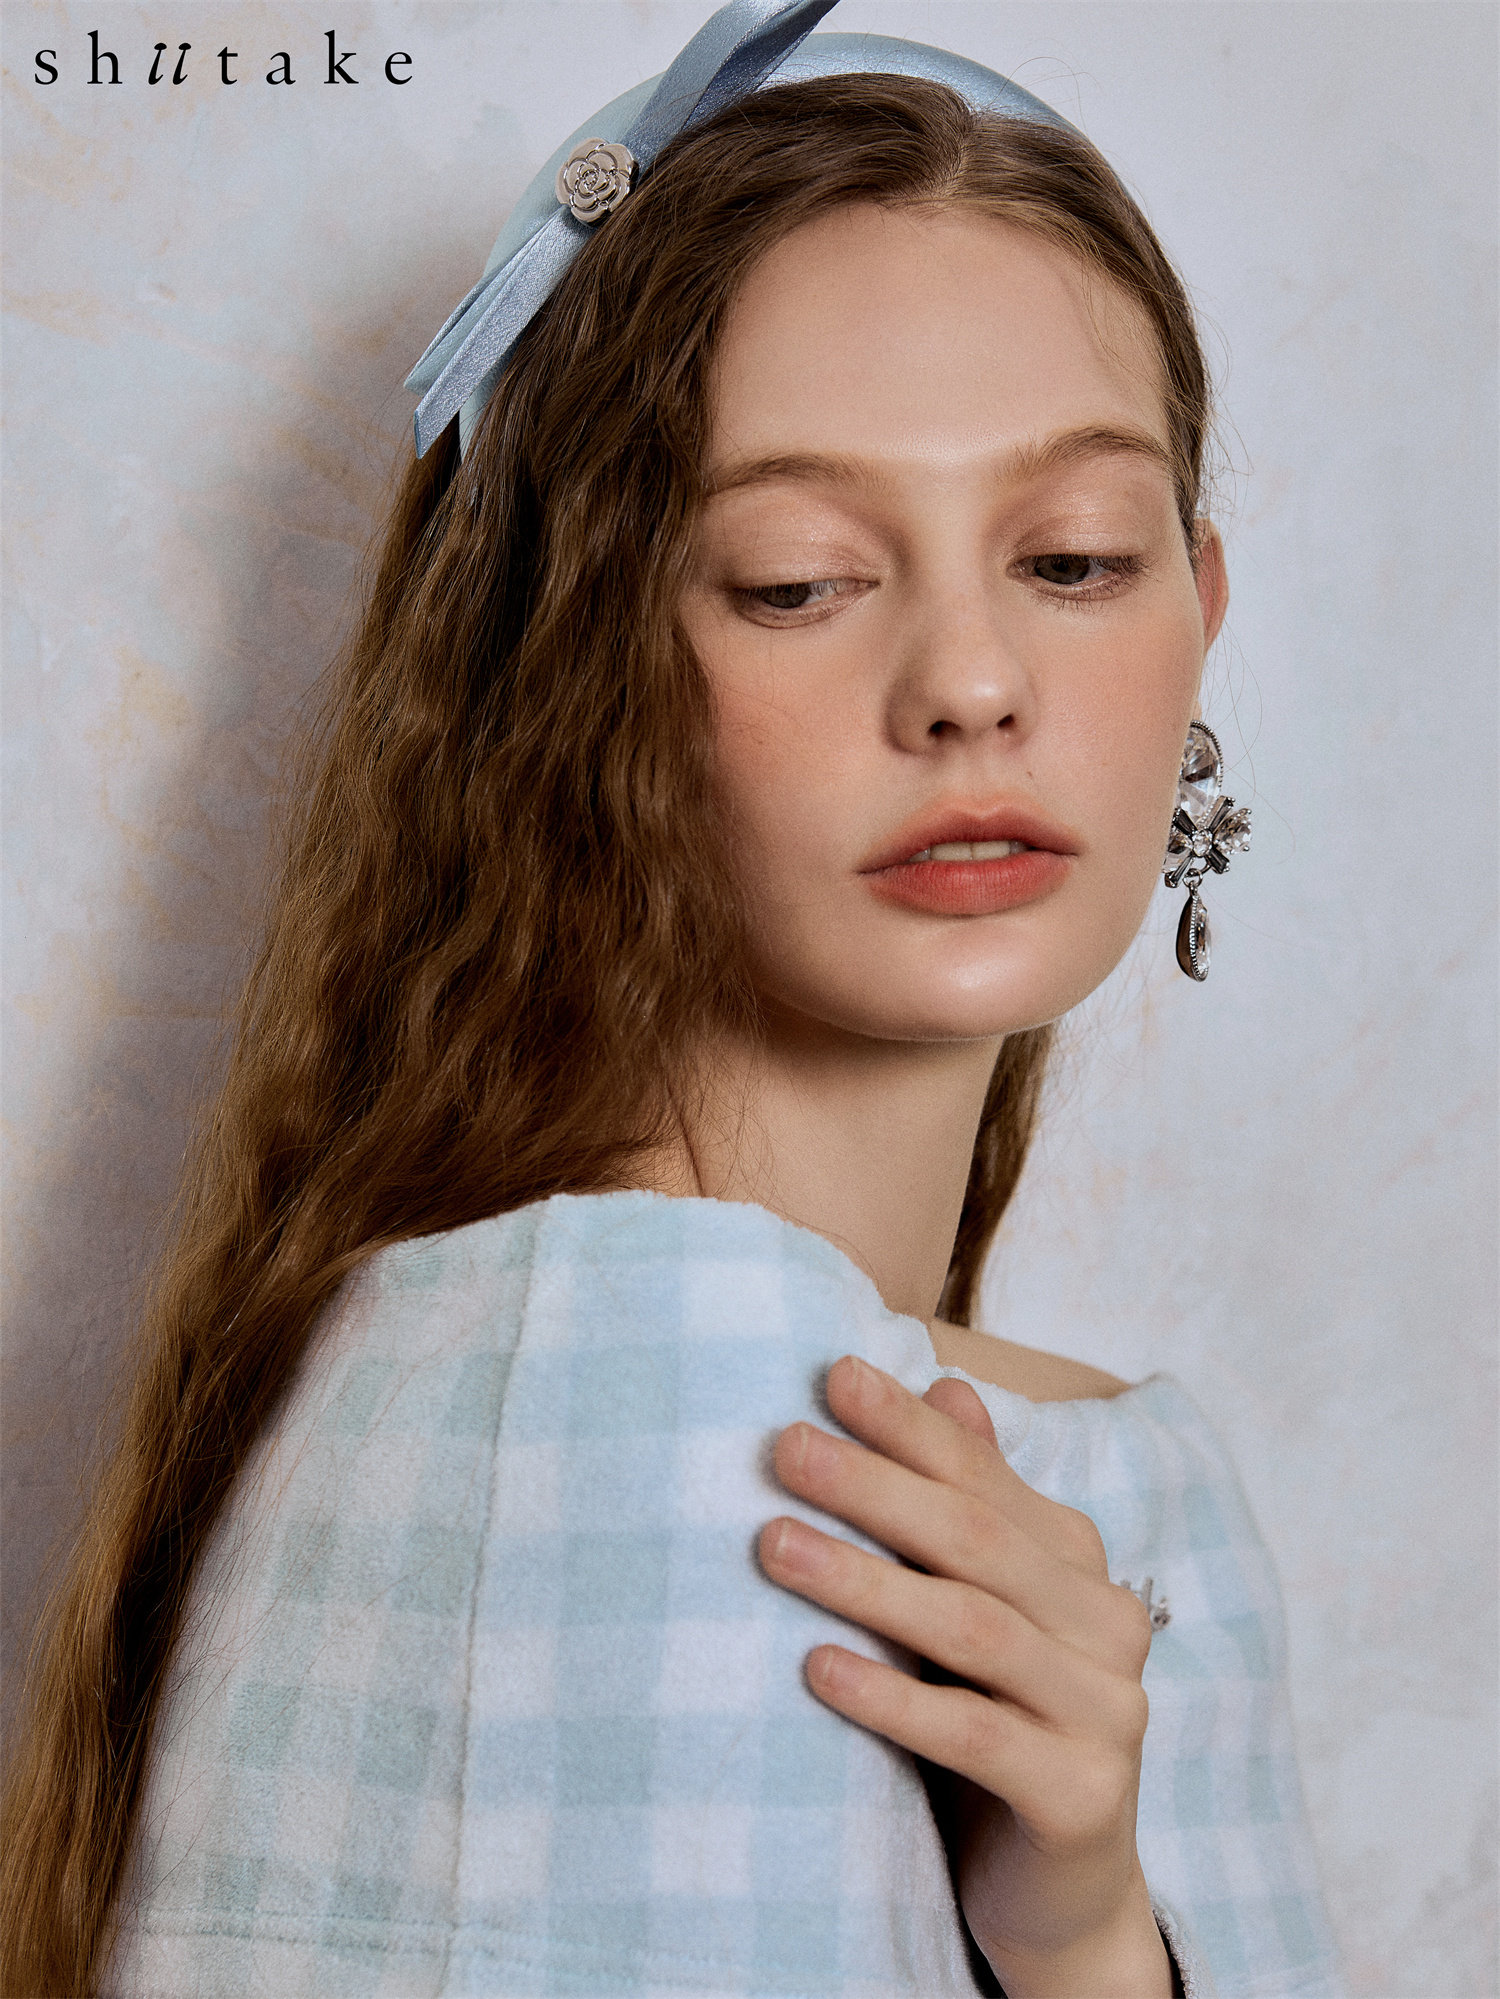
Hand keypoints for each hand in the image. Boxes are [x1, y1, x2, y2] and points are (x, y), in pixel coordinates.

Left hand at [757, 1355, 1170, 1998]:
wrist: (1058, 1896)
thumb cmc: (993, 1728)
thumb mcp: (974, 1612)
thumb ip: (969, 1508)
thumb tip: (947, 1383)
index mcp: (1077, 1565)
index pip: (984, 1478)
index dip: (909, 1426)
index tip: (830, 1376)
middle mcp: (1107, 1624)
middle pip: (976, 1540)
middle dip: (874, 1485)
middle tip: (784, 1447)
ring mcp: (1106, 1711)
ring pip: (973, 1627)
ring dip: (866, 1582)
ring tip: (774, 1546)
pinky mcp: (1084, 1796)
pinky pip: (976, 1735)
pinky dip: (893, 1699)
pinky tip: (817, 1669)